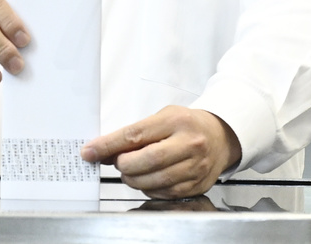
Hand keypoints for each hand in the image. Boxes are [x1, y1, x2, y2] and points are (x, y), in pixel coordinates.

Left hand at [81, 106, 241, 199]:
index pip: (134, 135)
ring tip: (131, 171)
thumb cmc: (187, 125)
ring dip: (134, 179)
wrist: (220, 136)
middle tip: (117, 163)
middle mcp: (188, 144)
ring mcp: (195, 166)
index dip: (108, 145)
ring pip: (154, 181)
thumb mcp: (163, 117)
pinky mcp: (196, 185)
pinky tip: (148, 179)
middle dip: (123, 165)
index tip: (90, 151)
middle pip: (145, 161)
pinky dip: (149, 189)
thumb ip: (137, 133)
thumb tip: (106, 150)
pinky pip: (164, 193)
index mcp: (176, 121)